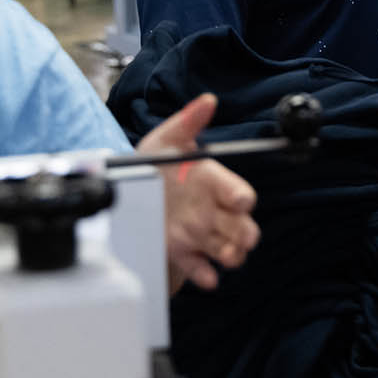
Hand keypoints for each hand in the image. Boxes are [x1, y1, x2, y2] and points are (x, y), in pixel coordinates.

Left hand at [138, 94, 260, 293]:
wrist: (131, 190)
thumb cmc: (158, 162)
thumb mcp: (167, 138)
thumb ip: (188, 121)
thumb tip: (207, 101)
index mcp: (213, 182)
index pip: (239, 192)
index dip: (241, 197)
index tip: (240, 200)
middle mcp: (212, 210)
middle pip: (242, 226)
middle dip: (245, 235)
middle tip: (242, 239)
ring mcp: (200, 232)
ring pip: (227, 249)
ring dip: (231, 256)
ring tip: (224, 256)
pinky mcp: (184, 251)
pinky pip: (201, 267)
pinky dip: (206, 275)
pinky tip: (206, 276)